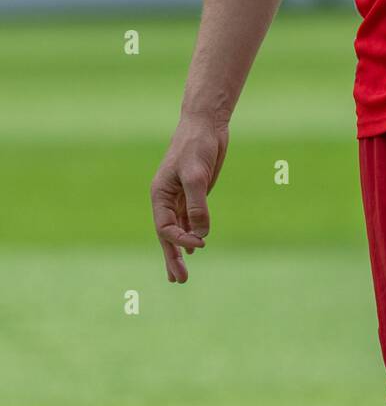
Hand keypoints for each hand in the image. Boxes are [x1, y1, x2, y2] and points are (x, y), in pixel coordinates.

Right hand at [150, 116, 228, 282]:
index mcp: (160, 194)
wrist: (206, 124)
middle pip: (167, 235)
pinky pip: (188, 219)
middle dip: (171, 258)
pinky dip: (190, 234)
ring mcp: (180, 196)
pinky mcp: (194, 192)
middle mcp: (167, 198)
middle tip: (179, 281)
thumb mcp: (196, 175)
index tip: (199, 245)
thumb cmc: (197, 146)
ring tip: (179, 276)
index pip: (165, 227)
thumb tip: (201, 233)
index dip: (179, 240)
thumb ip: (197, 205)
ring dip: (179, 251)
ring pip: (177, 229)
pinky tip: (193, 247)